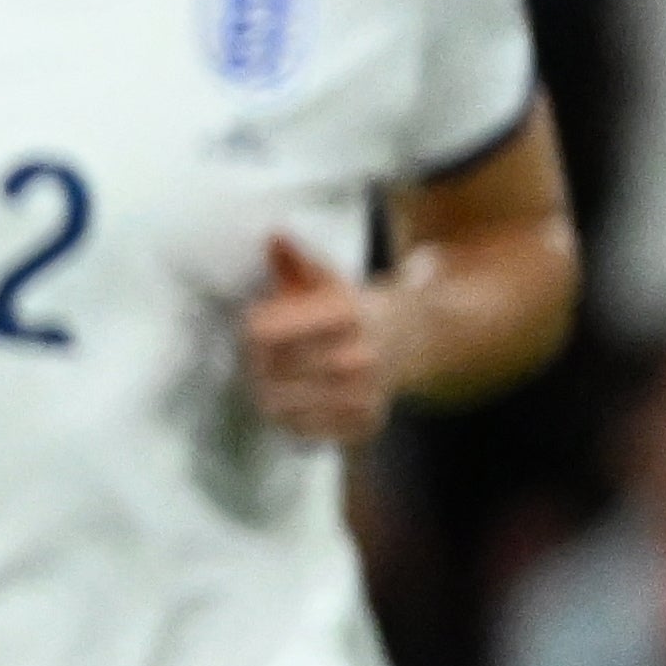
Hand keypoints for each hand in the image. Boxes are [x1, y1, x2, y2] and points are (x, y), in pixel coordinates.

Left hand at [239, 232, 391, 444]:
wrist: (413, 338)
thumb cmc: (351, 308)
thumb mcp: (328, 279)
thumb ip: (297, 260)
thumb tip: (273, 234)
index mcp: (347, 315)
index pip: (266, 331)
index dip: (252, 328)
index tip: (252, 323)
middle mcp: (359, 357)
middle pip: (270, 369)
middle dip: (253, 362)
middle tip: (253, 356)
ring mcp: (362, 395)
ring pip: (280, 405)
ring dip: (263, 392)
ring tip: (266, 379)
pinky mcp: (363, 423)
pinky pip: (301, 431)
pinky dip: (286, 419)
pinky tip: (290, 401)